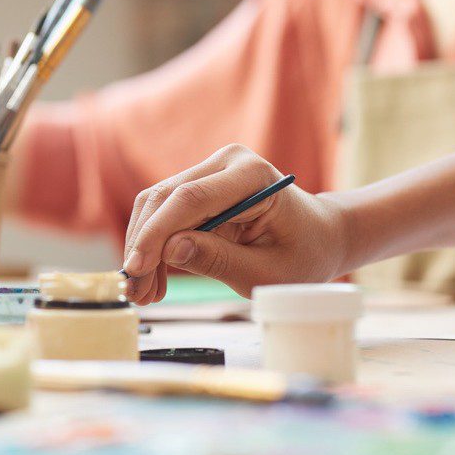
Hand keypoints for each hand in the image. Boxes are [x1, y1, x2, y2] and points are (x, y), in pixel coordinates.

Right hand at [121, 145, 350, 302]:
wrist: (320, 236)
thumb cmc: (303, 254)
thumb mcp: (267, 272)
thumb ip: (219, 260)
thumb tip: (169, 251)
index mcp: (252, 175)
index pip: (191, 199)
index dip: (157, 234)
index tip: (136, 268)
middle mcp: (227, 162)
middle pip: (165, 198)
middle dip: (144, 246)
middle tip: (134, 291)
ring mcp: (211, 170)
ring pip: (157, 205)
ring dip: (144, 248)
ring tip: (143, 292)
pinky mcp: (200, 185)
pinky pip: (166, 212)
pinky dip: (155, 245)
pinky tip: (154, 278)